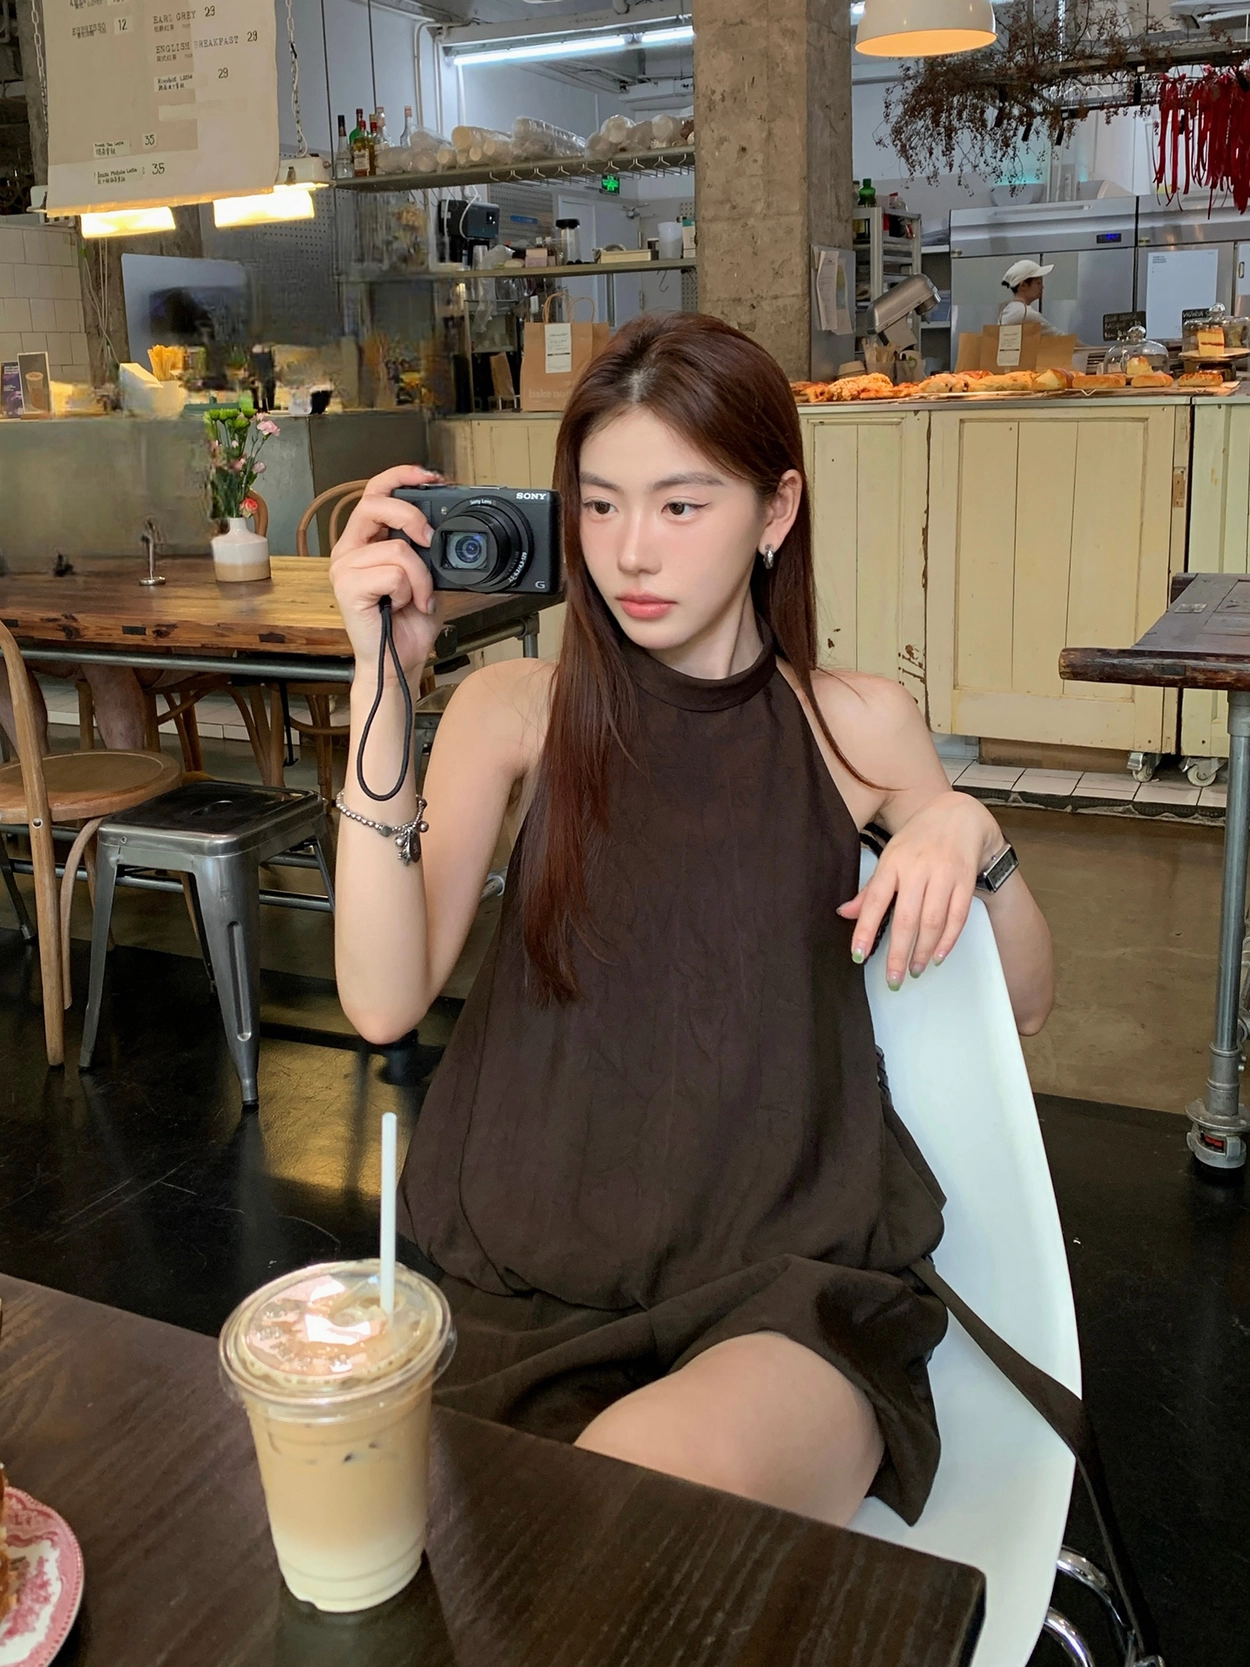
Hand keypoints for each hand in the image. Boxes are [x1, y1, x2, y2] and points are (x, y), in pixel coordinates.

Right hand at [329, 464, 445, 678]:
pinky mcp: (347, 588)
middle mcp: (349, 550)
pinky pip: (393, 574)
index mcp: (365, 541)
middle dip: (411, 515)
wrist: (400, 660)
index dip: (400, 476)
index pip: (375, 491)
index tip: (430, 476)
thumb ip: (426, 548)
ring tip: (418, 597)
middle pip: (375, 503)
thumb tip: (446, 526)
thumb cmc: (408, 622)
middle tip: (430, 540)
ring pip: (397, 549)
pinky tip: (404, 605)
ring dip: (421, 576)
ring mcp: (344, 568)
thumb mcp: (425, 575)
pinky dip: (410, 591)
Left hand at [838, 791, 1006, 988]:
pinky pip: (958, 917)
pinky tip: (938, 956)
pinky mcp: (965, 882)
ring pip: (933, 922)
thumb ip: (871, 889)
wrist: (960, 815)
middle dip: (897, 953)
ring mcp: (944, 875)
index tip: (858, 955)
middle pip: (906, 918)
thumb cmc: (919, 839)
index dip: (865, 929)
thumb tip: (844, 912)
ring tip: (913, 970)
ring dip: (923, 951)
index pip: (874, 900)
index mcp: (893, 863)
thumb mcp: (890, 856)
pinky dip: (948, 940)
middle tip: (892, 979)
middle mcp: (918, 869)